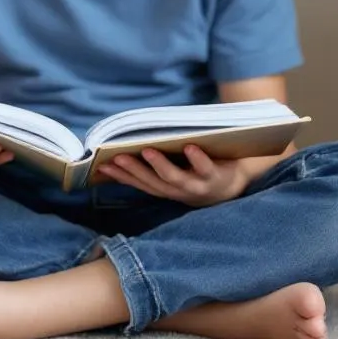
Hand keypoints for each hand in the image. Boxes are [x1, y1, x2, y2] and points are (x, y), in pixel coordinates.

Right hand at [97, 144, 249, 206]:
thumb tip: (125, 152)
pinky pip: (206, 168)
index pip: (139, 183)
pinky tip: (189, 147)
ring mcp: (198, 186)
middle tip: (118, 156)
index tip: (102, 165)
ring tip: (148, 150)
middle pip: (154, 182)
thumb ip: (154, 167)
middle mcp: (179, 192)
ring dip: (161, 165)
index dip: (120, 176)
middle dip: (134, 169)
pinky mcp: (217, 177)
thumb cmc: (197, 174)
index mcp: (166, 190)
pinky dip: (198, 159)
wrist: (236, 183)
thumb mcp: (175, 175)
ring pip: (176, 178)